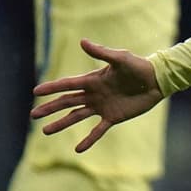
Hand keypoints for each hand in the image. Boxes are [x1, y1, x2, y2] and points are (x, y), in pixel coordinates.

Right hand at [30, 39, 164, 152]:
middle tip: (33, 115)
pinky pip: (98, 130)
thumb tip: (82, 41)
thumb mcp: (120, 58)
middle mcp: (94, 94)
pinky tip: (78, 149)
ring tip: (46, 131)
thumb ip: (101, 52)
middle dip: (50, 108)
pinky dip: (89, 139)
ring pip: (76, 116)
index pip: (67, 84)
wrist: (157, 80)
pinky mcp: (113, 117)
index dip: (52, 88)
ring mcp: (102, 106)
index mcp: (93, 80)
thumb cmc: (139, 66)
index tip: (36, 91)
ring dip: (61, 123)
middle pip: (67, 102)